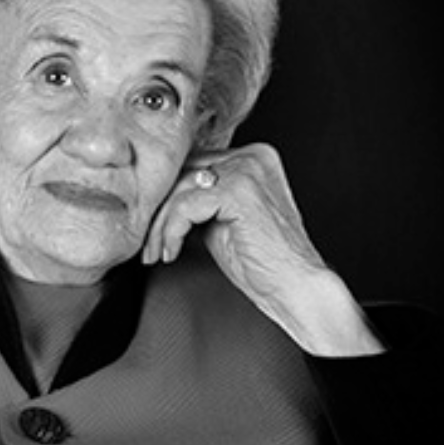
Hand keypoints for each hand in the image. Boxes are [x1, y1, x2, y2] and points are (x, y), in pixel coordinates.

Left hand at [144, 142, 383, 355]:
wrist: (295, 287)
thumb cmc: (261, 263)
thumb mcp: (221, 222)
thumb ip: (199, 201)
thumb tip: (157, 200)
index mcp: (252, 158)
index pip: (191, 165)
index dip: (166, 198)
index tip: (152, 231)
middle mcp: (251, 157)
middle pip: (181, 173)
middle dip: (157, 212)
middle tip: (148, 245)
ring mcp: (246, 170)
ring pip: (179, 190)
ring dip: (159, 227)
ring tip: (157, 253)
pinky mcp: (238, 191)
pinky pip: (184, 206)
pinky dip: (170, 232)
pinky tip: (171, 253)